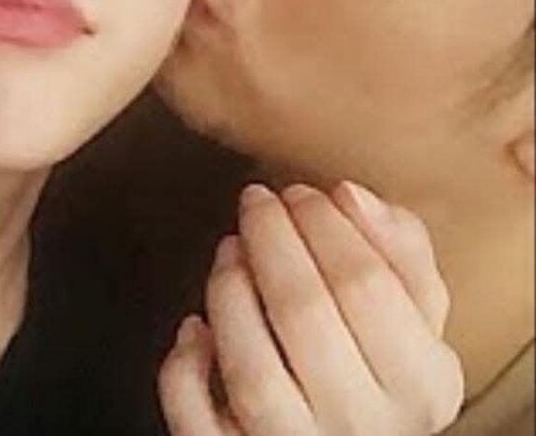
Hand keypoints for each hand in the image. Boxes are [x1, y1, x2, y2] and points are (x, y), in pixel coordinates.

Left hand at [159, 182, 463, 435]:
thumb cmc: (381, 364)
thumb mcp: (415, 313)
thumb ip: (399, 250)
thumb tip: (351, 194)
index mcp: (419, 384)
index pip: (368, 284)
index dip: (324, 224)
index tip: (300, 192)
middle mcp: (362, 426)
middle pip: (303, 313)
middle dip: (271, 238)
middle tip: (256, 201)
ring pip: (250, 369)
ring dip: (229, 290)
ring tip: (230, 247)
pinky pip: (197, 420)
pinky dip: (185, 368)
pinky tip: (196, 329)